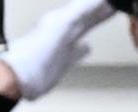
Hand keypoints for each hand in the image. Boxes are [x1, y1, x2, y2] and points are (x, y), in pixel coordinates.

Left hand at [0, 0, 116, 98]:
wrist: (22, 78)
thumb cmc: (36, 52)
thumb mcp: (62, 24)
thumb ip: (80, 10)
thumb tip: (98, 0)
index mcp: (62, 18)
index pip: (86, 5)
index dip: (99, 3)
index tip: (114, 1)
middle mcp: (63, 29)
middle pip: (86, 15)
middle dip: (100, 8)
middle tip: (114, 4)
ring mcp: (63, 46)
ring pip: (83, 29)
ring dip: (94, 22)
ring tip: (106, 15)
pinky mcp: (62, 62)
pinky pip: (77, 51)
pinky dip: (84, 48)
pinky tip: (88, 47)